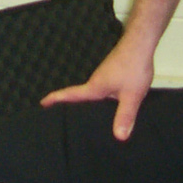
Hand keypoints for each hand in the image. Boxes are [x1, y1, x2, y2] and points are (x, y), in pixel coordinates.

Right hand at [38, 34, 155, 140]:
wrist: (140, 43)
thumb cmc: (133, 68)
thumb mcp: (131, 95)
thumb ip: (125, 116)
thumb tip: (119, 138)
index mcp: (95, 87)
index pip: (70, 94)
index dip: (55, 99)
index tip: (41, 103)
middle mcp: (96, 81)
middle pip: (79, 95)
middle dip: (68, 104)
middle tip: (59, 117)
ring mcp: (104, 76)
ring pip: (92, 93)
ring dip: (85, 103)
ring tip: (82, 116)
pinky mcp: (112, 73)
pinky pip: (102, 89)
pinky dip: (99, 99)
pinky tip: (107, 107)